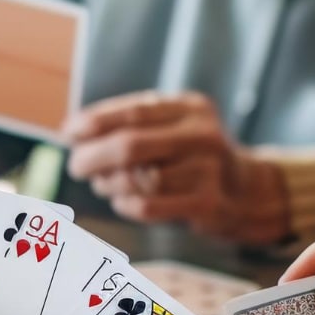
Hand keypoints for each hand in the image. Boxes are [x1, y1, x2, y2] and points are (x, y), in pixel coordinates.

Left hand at [64, 91, 286, 242]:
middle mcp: (203, 135)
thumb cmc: (191, 155)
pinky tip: (122, 201)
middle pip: (131, 146)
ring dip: (109, 183)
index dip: (94, 122)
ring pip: (138, 180)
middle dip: (93, 156)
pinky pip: (148, 207)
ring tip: (103, 183)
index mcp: (190, 108)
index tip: (68, 132)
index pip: (133, 111)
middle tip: (76, 166)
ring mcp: (208, 171)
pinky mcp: (207, 204)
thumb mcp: (173, 125)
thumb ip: (131, 123)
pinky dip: (126, 205)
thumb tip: (74, 132)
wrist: (246, 190)